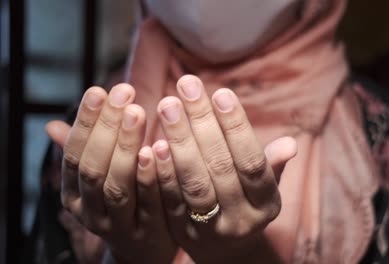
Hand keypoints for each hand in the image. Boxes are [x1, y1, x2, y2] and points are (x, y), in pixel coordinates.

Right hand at [46, 84, 175, 263]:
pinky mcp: (149, 233)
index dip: (86, 123)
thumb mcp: (97, 181)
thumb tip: (52, 125)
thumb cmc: (122, 204)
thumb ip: (82, 153)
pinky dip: (152, 176)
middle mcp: (91, 212)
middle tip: (124, 93)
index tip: (100, 90)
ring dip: (126, 147)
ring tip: (138, 112)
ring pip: (118, 186)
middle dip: (106, 128)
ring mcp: (119, 226)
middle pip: (94, 169)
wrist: (143, 252)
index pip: (74, 156)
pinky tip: (157, 148)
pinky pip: (150, 203)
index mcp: (74, 196)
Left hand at [153, 75, 296, 262]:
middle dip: (202, 123)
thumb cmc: (245, 202)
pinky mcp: (181, 233)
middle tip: (185, 85)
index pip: (253, 162)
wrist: (225, 250)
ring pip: (195, 184)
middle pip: (221, 168)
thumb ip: (272, 165)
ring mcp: (210, 229)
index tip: (220, 93)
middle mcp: (241, 219)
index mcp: (266, 204)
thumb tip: (291, 143)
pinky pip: (170, 201)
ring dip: (180, 142)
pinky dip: (162, 172)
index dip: (237, 127)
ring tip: (167, 106)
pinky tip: (151, 144)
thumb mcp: (265, 188)